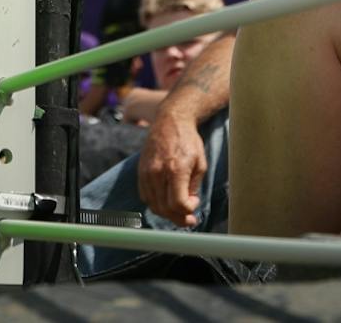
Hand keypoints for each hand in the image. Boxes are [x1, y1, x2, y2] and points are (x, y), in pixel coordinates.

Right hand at [136, 109, 206, 226]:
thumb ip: (193, 187)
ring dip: (167, 213)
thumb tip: (187, 206)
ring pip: (154, 205)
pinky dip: (156, 203)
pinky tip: (166, 199)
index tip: (195, 202)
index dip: (188, 210)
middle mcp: (158, 172)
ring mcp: (146, 172)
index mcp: (176, 169)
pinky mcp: (140, 172)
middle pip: (165, 208)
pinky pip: (145, 196)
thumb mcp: (200, 164)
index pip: (178, 204)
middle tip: (189, 218)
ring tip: (178, 210)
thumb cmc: (188, 141)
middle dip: (179, 218)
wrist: (169, 121)